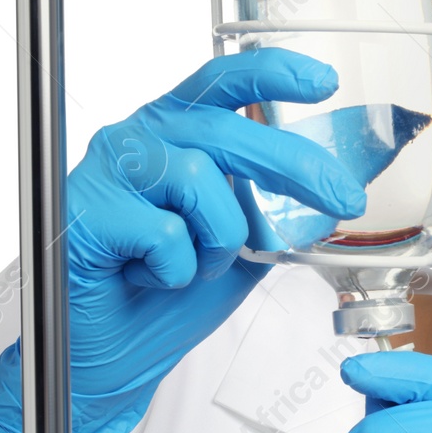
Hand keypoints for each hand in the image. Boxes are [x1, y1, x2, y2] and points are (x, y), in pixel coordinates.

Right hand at [0, 48, 367, 432]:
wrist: (108, 359)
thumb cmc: (161, 301)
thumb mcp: (237, 250)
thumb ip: (269, 212)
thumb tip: (327, 195)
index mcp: (172, 135)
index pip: (221, 82)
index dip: (271, 72)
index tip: (323, 80)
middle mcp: (138, 139)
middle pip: (225, 130)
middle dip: (295, 167)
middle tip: (343, 198)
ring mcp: (108, 170)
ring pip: (198, 178)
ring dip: (217, 239)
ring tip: (191, 268)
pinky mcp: (88, 211)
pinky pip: (164, 232)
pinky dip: (173, 270)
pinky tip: (144, 278)